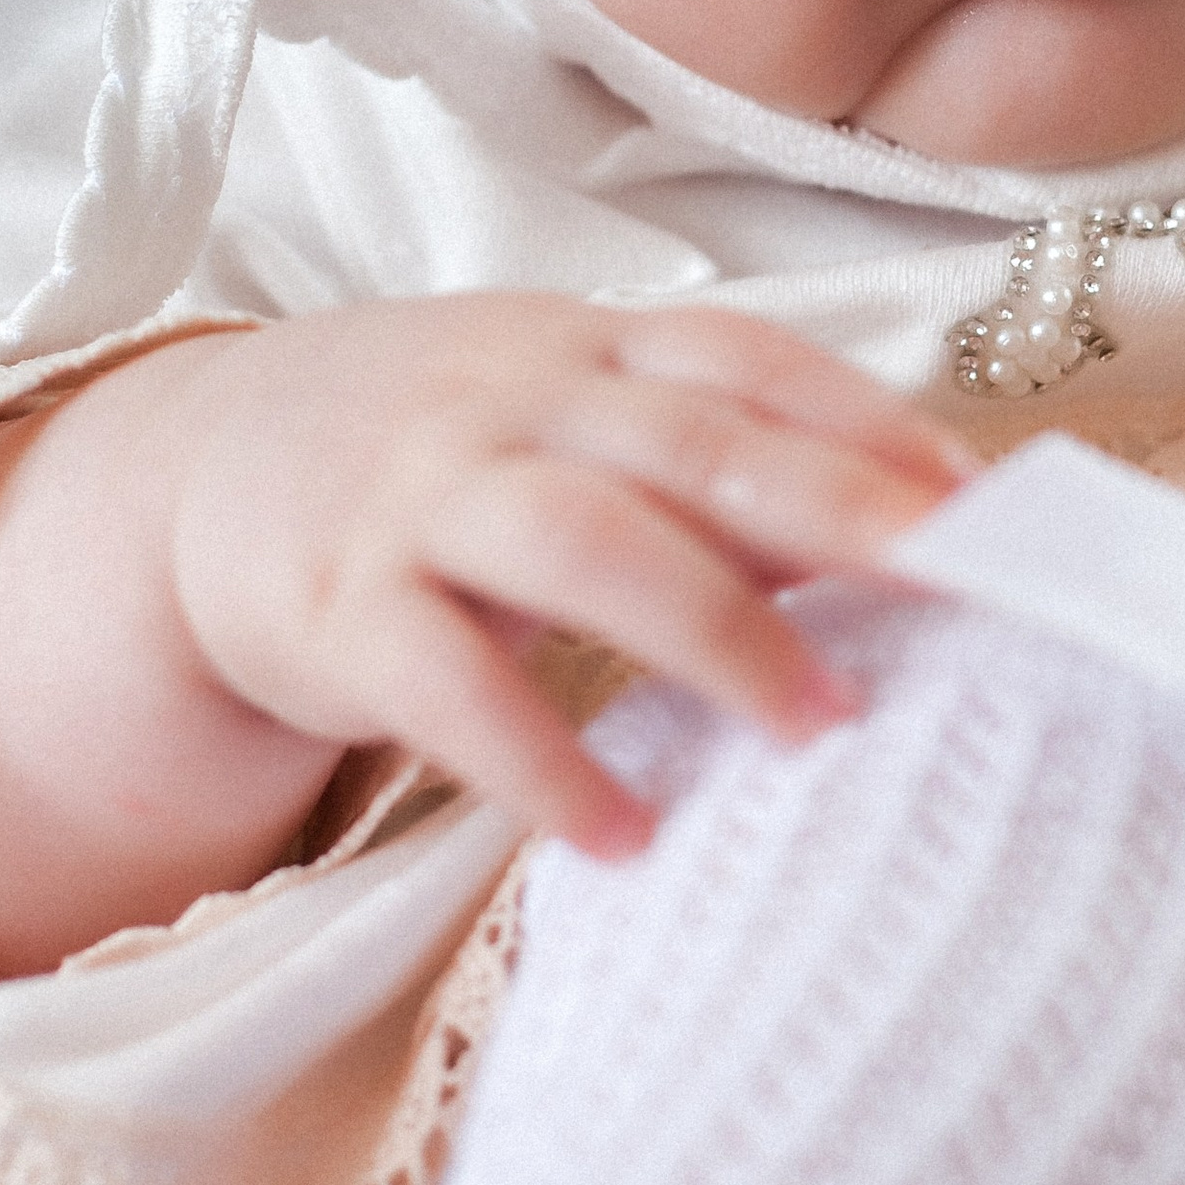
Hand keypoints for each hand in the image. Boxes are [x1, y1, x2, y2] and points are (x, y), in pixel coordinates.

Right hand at [139, 293, 973, 856]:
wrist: (203, 471)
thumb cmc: (450, 455)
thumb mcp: (573, 422)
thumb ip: (721, 463)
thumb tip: (916, 527)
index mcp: (590, 350)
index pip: (747, 362)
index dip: (866, 423)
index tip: (981, 502)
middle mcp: (513, 401)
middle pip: (690, 444)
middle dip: (830, 514)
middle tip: (952, 593)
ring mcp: (420, 496)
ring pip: (584, 543)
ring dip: (714, 632)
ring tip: (820, 725)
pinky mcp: (335, 607)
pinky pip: (445, 683)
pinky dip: (538, 759)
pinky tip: (622, 833)